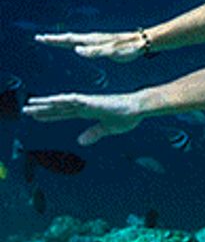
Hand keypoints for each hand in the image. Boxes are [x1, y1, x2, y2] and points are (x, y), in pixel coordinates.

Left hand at [22, 91, 144, 145]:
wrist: (141, 106)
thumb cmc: (128, 115)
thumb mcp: (108, 128)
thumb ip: (94, 133)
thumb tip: (80, 141)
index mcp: (88, 111)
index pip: (64, 113)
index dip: (50, 114)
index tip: (36, 115)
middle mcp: (86, 105)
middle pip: (60, 107)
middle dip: (43, 109)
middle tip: (26, 109)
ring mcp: (89, 102)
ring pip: (63, 102)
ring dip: (47, 104)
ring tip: (31, 105)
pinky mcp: (94, 102)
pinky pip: (76, 100)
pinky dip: (64, 100)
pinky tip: (53, 100)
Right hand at [35, 30, 147, 62]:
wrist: (143, 42)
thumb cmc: (129, 48)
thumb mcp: (112, 52)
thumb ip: (96, 52)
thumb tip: (77, 50)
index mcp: (94, 40)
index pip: (70, 39)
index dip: (55, 40)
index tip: (41, 38)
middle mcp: (94, 38)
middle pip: (70, 38)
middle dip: (54, 38)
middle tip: (39, 38)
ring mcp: (97, 40)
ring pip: (76, 39)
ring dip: (62, 39)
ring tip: (51, 40)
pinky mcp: (102, 44)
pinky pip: (83, 42)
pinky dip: (74, 43)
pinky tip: (74, 46)